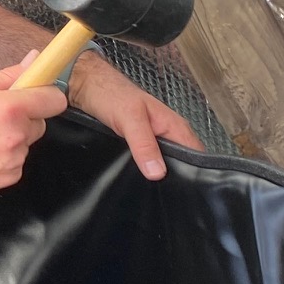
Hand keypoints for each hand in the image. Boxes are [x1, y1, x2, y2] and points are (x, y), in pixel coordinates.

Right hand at [0, 52, 68, 198]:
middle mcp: (16, 135)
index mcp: (10, 108)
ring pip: (25, 144)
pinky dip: (2, 159)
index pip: (55, 100)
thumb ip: (8, 76)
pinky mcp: (7, 179)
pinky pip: (15, 164)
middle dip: (23, 119)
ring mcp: (13, 160)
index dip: (46, 96)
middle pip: (39, 123)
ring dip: (10, 140)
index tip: (38, 95)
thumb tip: (33, 61)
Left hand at [68, 56, 203, 179]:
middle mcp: (167, 133)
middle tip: (165, 195)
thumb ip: (144, 144)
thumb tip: (157, 172)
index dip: (195, 172)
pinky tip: (137, 180)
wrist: (87, 87)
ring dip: (158, 175)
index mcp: (174, 126)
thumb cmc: (111, 95)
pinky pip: (148, 161)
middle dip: (176, 179)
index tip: (184, 190)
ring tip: (151, 192)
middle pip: (182, 162)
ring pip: (164, 163)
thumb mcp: (130, 119)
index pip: (196, 154)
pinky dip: (144, 171)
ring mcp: (153, 140)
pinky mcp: (138, 145)